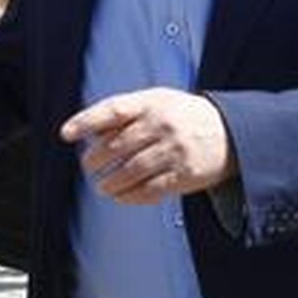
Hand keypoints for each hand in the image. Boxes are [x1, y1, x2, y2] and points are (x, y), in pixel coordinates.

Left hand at [59, 87, 236, 203]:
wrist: (231, 132)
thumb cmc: (184, 115)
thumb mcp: (159, 101)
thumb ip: (128, 112)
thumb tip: (91, 131)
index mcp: (153, 102)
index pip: (112, 110)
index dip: (86, 122)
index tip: (66, 134)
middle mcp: (162, 124)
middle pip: (117, 146)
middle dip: (95, 160)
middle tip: (88, 166)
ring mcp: (175, 150)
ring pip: (131, 171)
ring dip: (110, 182)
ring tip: (101, 186)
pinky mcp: (185, 174)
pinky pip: (150, 190)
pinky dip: (130, 196)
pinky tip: (120, 196)